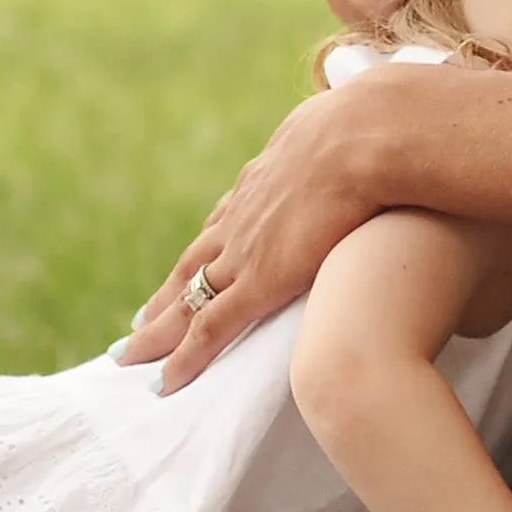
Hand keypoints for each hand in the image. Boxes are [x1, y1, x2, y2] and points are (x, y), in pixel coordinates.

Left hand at [120, 81, 403, 386]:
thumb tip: (379, 142)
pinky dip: (184, 357)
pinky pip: (210, 328)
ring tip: (132, 352)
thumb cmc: (379, 129)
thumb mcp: (354, 132)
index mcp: (268, 177)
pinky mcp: (257, 282)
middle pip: (194, 261)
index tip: (196, 265)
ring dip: (158, 329)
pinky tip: (163, 382)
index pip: (229, 220)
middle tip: (140, 321)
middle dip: (167, 293)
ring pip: (187, 299)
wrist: (367, 136)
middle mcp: (244, 214)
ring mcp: (245, 250)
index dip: (211, 248)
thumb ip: (353, 144)